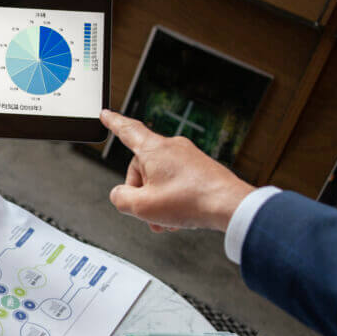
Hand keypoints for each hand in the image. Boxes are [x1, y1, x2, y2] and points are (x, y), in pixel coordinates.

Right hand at [100, 109, 254, 232]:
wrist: (230, 206)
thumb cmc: (191, 201)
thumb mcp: (142, 206)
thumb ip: (120, 198)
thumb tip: (120, 195)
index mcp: (154, 149)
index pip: (127, 130)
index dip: (113, 123)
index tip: (106, 115)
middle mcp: (172, 148)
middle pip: (142, 167)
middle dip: (141, 192)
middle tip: (148, 211)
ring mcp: (189, 157)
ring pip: (160, 178)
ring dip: (158, 200)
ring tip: (167, 220)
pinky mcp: (201, 168)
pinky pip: (177, 182)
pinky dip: (173, 199)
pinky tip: (179, 216)